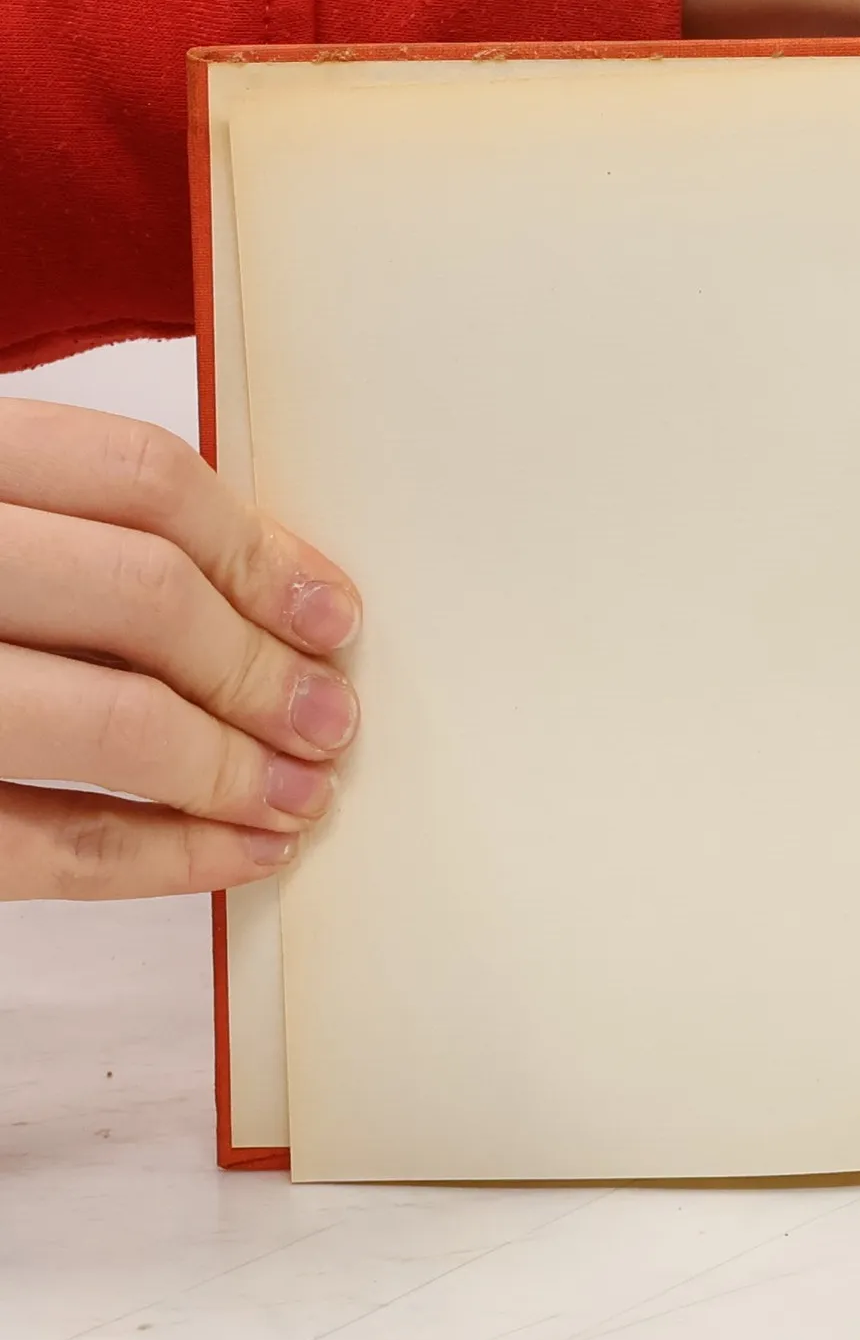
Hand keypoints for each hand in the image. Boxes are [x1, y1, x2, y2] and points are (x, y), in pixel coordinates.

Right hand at [0, 400, 360, 900]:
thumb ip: (70, 527)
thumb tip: (277, 592)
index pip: (138, 479)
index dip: (260, 552)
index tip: (331, 614)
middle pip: (143, 596)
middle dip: (261, 669)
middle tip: (328, 718)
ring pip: (107, 725)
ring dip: (231, 770)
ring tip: (299, 794)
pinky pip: (47, 849)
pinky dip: (165, 860)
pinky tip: (237, 856)